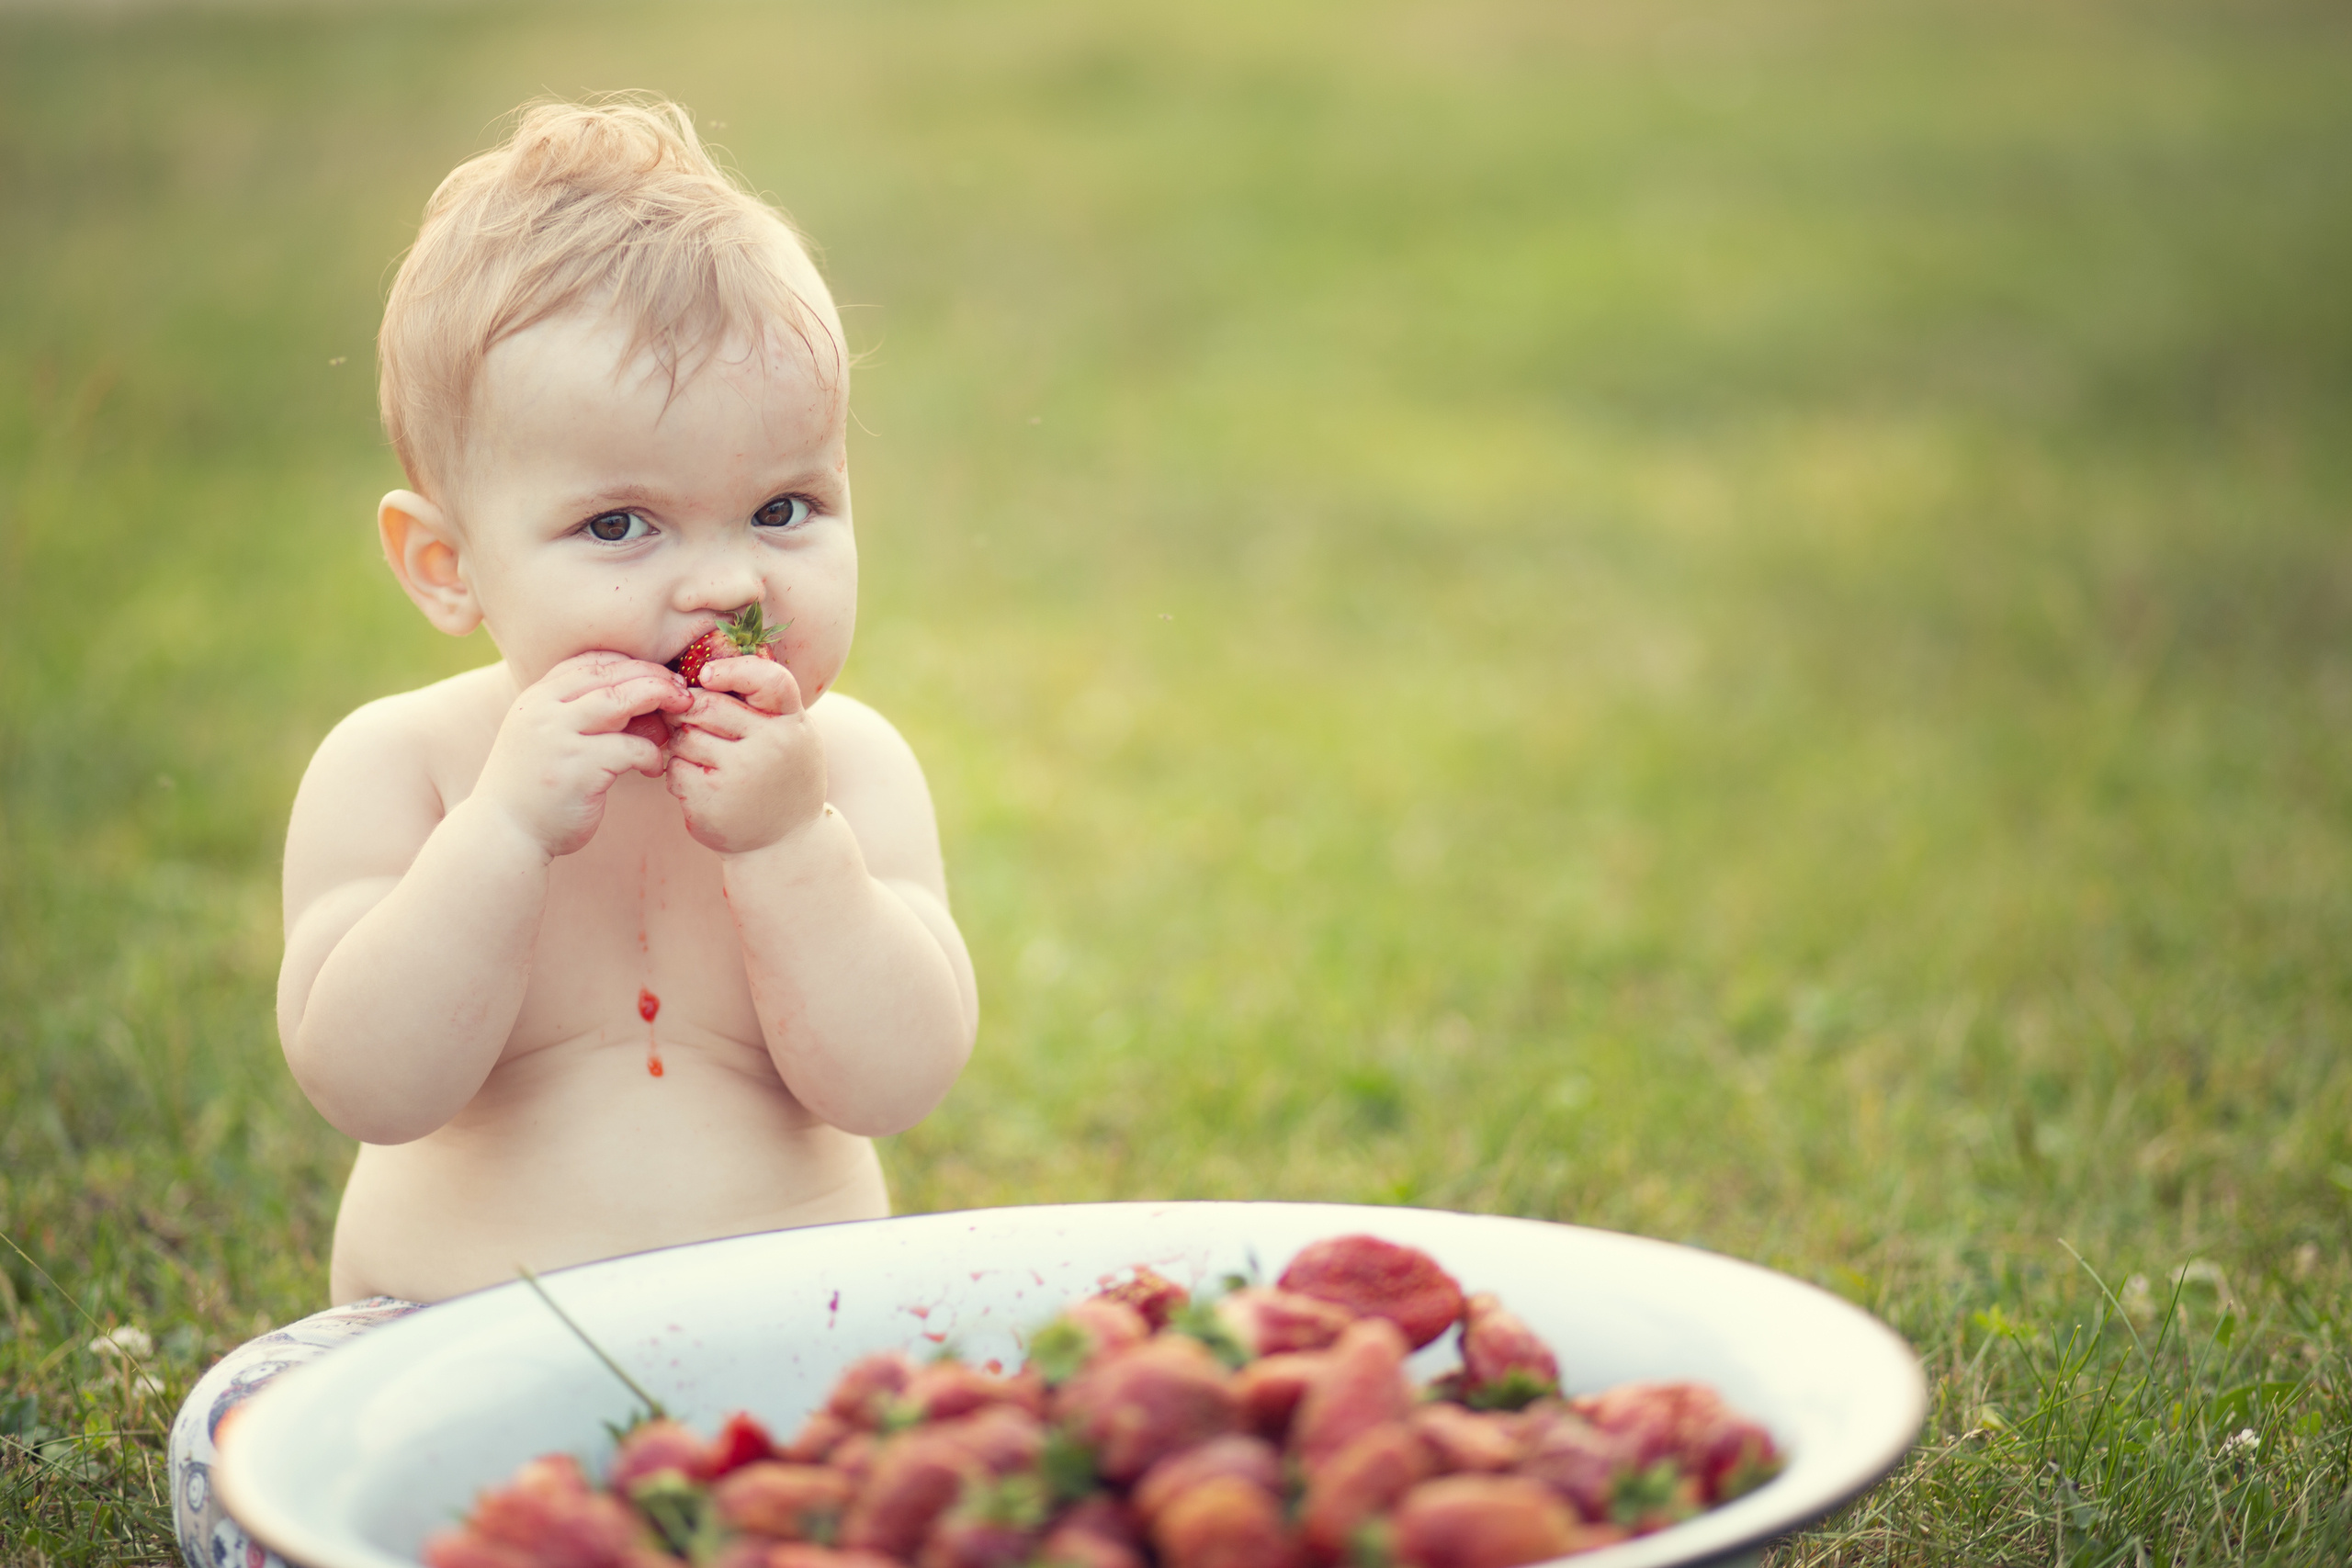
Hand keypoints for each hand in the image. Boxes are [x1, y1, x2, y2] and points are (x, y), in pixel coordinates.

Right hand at [475, 652, 690, 857]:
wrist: (504, 833)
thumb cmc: (536, 786)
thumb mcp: (549, 738)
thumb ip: (581, 714)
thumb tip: (643, 697)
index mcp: (537, 698)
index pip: (590, 661)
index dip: (631, 664)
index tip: (659, 677)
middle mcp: (544, 711)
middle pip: (610, 674)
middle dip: (653, 678)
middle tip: (683, 693)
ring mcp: (559, 738)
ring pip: (620, 700)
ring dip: (658, 701)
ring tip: (680, 715)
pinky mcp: (578, 768)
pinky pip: (630, 747)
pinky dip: (652, 754)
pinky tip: (654, 767)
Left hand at [665, 655, 827, 855]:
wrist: (785, 845)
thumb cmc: (783, 778)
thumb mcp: (792, 737)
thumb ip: (765, 706)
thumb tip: (705, 670)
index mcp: (793, 724)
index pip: (768, 680)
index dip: (732, 671)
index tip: (705, 675)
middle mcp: (771, 747)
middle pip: (707, 706)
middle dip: (689, 710)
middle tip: (687, 719)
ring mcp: (740, 776)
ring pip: (685, 737)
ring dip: (682, 743)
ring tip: (701, 758)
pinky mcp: (711, 802)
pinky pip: (675, 769)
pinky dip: (678, 772)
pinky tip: (698, 785)